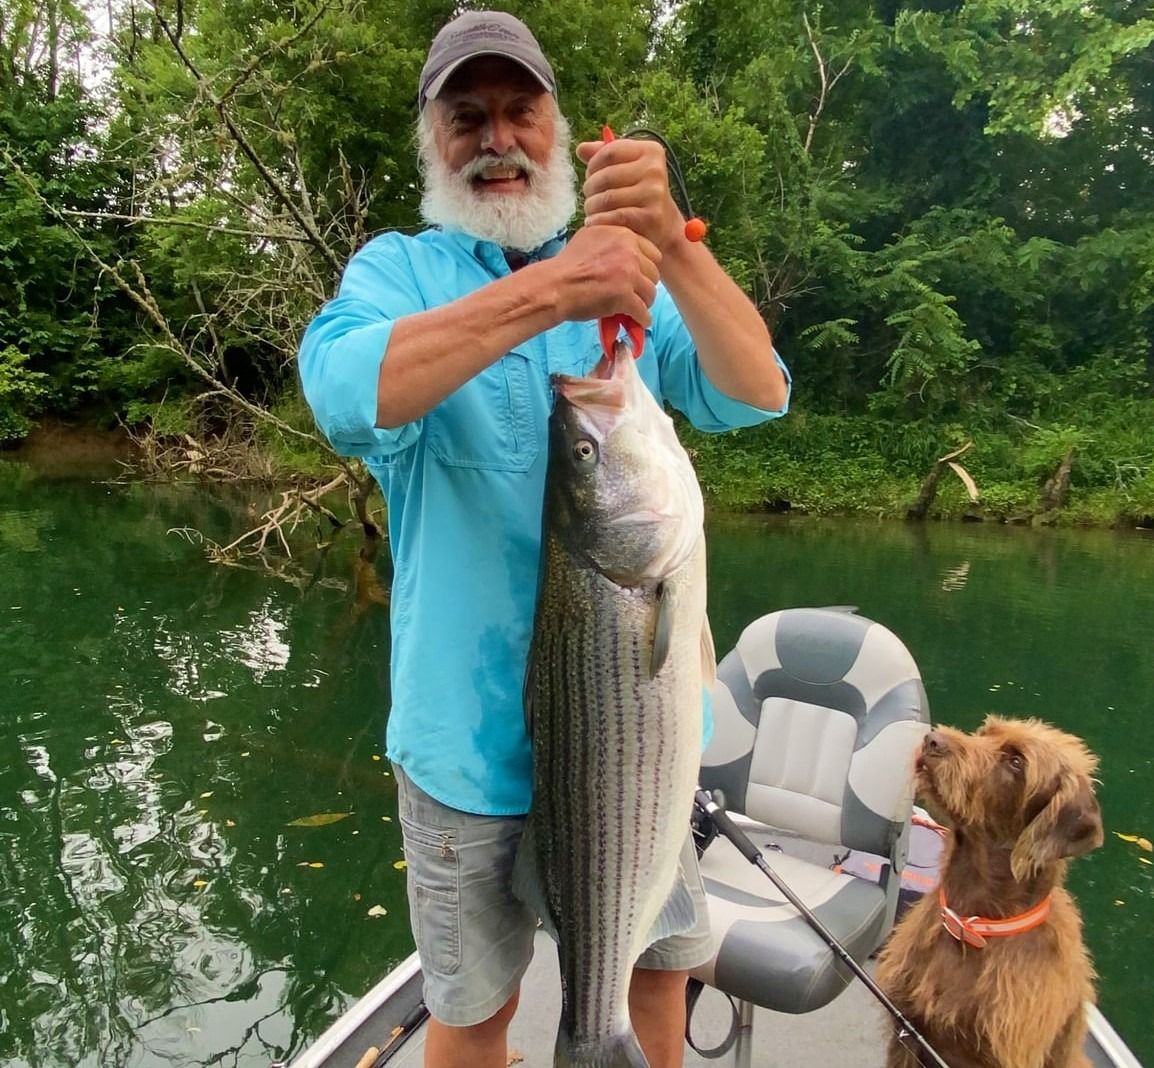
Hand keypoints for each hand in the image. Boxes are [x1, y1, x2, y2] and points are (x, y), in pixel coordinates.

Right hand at [545, 224, 660, 326]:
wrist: (554, 286)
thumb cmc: (566, 265)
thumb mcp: (590, 238)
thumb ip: (611, 240)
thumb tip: (623, 247)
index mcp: (622, 234)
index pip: (652, 252)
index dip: (645, 267)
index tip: (635, 277)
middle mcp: (629, 251)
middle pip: (654, 273)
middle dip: (645, 285)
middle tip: (635, 294)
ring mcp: (628, 273)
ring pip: (650, 293)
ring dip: (644, 303)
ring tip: (634, 310)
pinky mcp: (625, 296)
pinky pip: (642, 311)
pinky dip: (641, 319)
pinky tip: (637, 322)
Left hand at [576, 137, 683, 253]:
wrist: (662, 224)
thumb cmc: (636, 192)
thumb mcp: (625, 168)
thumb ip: (603, 155)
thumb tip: (581, 149)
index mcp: (650, 151)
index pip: (609, 152)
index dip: (592, 165)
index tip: (591, 176)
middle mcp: (655, 170)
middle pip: (606, 176)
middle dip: (590, 188)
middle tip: (589, 197)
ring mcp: (654, 194)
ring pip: (607, 198)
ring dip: (591, 207)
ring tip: (591, 211)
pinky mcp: (651, 217)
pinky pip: (614, 216)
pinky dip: (598, 220)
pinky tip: (593, 223)